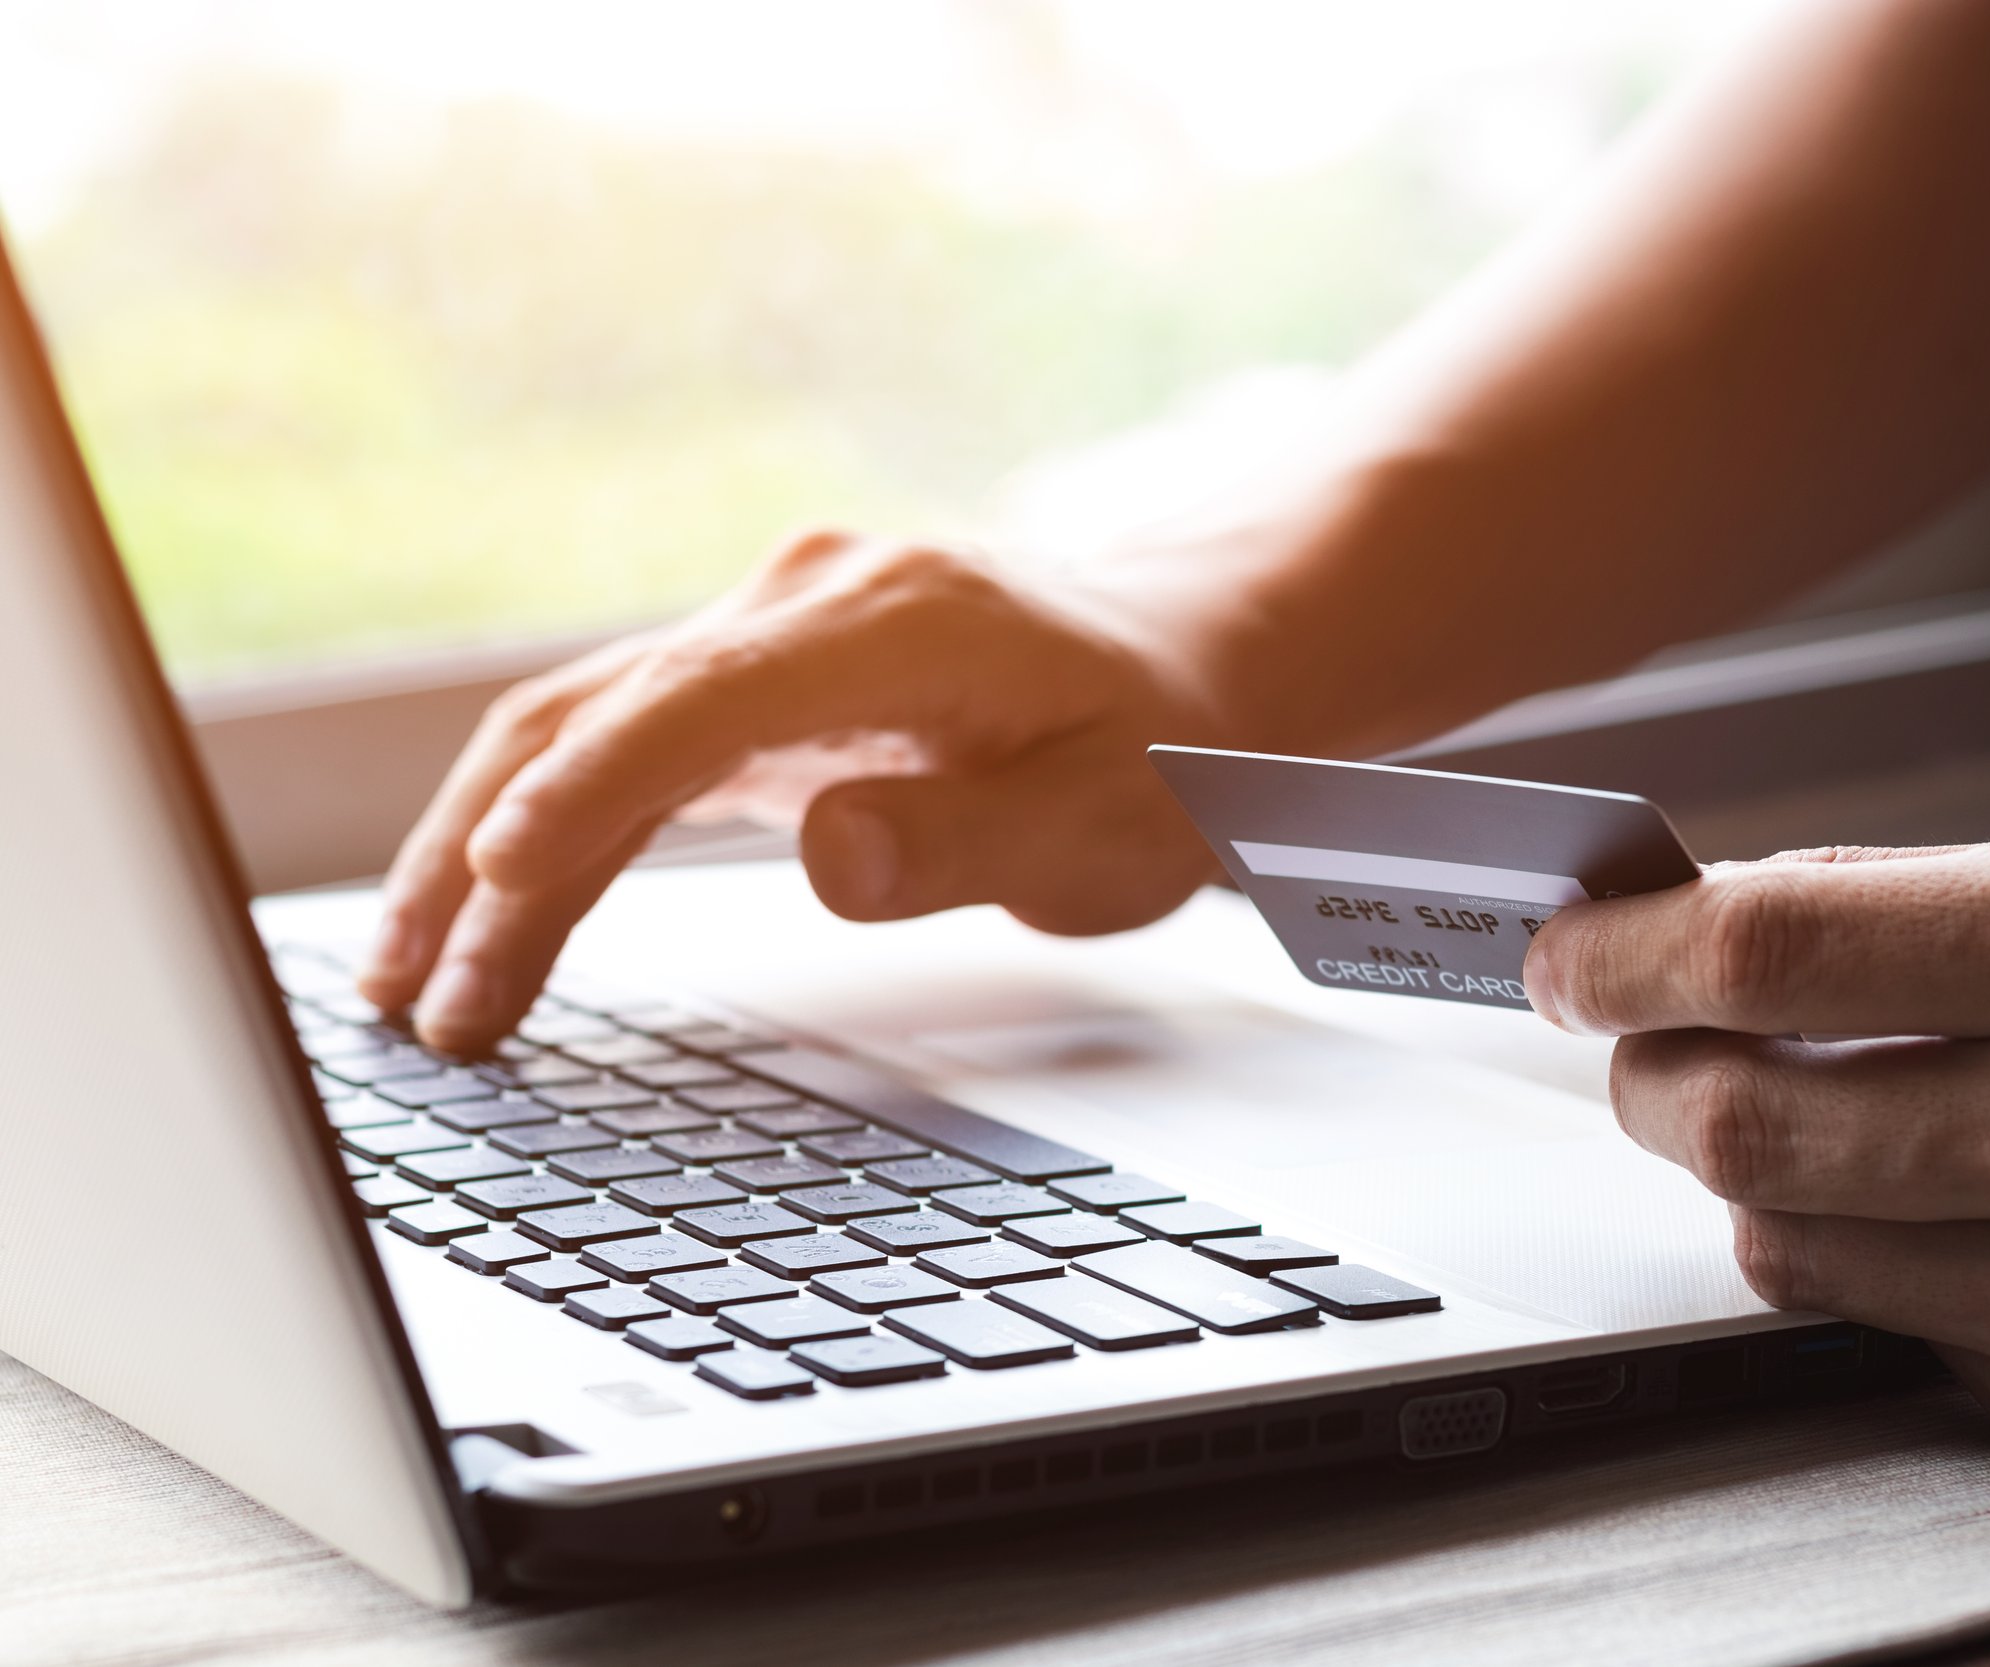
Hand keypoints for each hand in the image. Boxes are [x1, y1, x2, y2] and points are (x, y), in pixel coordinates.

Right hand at [360, 531, 1227, 1052]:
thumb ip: (974, 837)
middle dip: (492, 852)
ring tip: (413, 995)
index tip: (505, 874)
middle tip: (419, 998)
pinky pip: (617, 754)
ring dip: (488, 856)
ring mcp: (768, 635)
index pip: (709, 696)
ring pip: (581, 732)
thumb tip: (829, 852)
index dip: (597, 784)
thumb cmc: (1159, 750)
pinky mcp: (749, 686)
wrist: (1183, 667)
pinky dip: (547, 840)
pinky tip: (487, 925)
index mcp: (898, 618)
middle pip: (603, 712)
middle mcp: (808, 603)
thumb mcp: (1110, 819)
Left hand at [1523, 823, 1989, 1465]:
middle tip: (1638, 1040)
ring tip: (1793, 1116)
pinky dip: (1871, 1263)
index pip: (1763, 950)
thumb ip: (1912, 905)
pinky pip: (1888, 1333)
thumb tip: (1708, 926)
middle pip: (1733, 1121)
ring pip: (1779, 1246)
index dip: (1620, 954)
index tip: (1563, 957)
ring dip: (1746, 1172)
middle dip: (1644, 1073)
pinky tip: (1939, 1212)